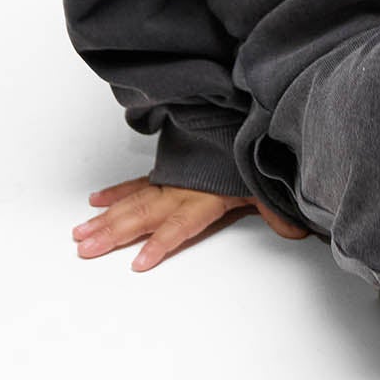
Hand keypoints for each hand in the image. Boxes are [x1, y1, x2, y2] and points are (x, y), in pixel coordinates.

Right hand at [71, 177, 311, 271]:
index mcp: (205, 197)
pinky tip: (95, 202)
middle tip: (85, 249)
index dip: (159, 243)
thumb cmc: (250, 157)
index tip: (138, 262)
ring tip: (79, 234)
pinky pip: (136, 185)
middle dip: (112, 234)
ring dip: (104, 219)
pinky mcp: (166, 173)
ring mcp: (170, 181)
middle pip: (142, 215)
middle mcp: (181, 190)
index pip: (178, 225)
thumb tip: (299, 233)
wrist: (241, 117)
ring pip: (131, 202)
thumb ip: (277, 212)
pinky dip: (115, 193)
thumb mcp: (265, 185)